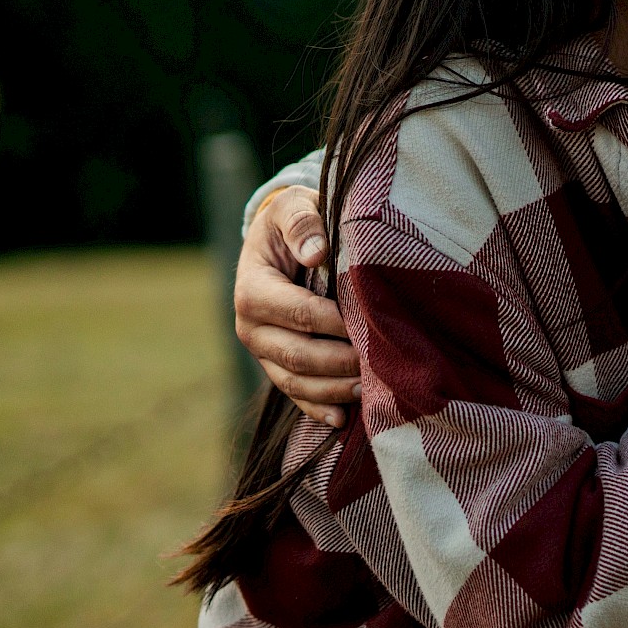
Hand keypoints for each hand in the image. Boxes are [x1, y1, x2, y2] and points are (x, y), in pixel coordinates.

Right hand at [237, 185, 356, 426]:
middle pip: (296, 355)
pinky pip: (294, 394)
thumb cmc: (294, 223)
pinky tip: (342, 419)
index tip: (367, 325)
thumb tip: (317, 252)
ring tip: (367, 389)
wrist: (281, 241)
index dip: (332, 323)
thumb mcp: (295, 207)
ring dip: (331, 390)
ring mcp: (262, 351)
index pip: (297, 313)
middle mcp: (250, 327)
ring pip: (295, 381)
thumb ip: (303, 224)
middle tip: (377, 363)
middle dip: (338, 363)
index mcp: (252, 290)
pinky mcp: (275, 364)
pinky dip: (317, 408)